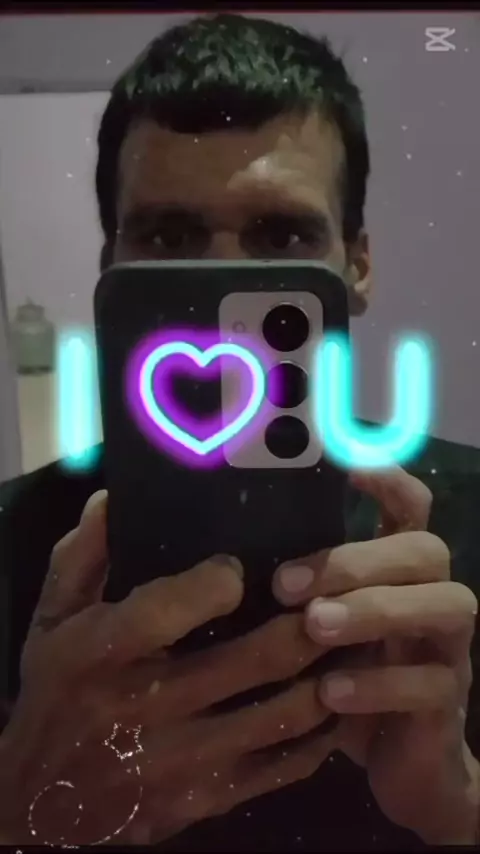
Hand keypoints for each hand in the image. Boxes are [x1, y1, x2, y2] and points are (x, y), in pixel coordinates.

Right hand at [0, 490, 336, 845]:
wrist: (47, 805)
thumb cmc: (55, 697)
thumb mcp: (51, 622)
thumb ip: (82, 559)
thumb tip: (112, 500)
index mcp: (102, 654)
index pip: (171, 609)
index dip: (219, 582)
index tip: (238, 568)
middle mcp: (147, 708)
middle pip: (252, 660)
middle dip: (306, 622)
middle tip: (331, 595)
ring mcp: (184, 762)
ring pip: (282, 714)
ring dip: (327, 674)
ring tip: (350, 640)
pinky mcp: (209, 799)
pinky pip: (283, 766)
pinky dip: (320, 733)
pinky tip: (336, 701)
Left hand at [272, 467, 479, 844]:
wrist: (400, 763)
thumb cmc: (345, 676)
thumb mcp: (318, 627)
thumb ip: (297, 590)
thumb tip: (228, 555)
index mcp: (398, 570)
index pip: (410, 506)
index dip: (388, 479)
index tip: (347, 465)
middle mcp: (432, 595)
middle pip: (425, 550)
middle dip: (357, 559)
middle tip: (286, 583)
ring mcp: (448, 647)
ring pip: (445, 605)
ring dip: (374, 610)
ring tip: (313, 625)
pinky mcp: (448, 699)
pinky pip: (431, 683)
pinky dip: (378, 685)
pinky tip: (329, 692)